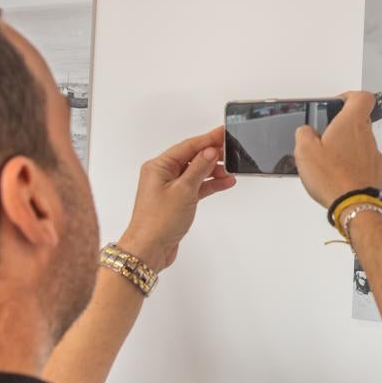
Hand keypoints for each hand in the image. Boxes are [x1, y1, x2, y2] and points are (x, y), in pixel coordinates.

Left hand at [122, 125, 235, 271]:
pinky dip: (209, 185)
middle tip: (232, 151)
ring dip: (213, 172)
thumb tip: (210, 151)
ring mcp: (169, 188)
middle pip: (192, 158)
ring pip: (196, 173)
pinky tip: (224, 183)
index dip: (208, 139)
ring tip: (231, 172)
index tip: (224, 133)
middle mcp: (162, 174)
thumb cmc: (158, 221)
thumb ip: (199, 168)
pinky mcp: (176, 201)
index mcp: (158, 166)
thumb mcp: (184, 190)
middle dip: (212, 155)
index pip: (188, 146)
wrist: (149, 249)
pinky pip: (196, 187)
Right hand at [295, 91, 381, 208]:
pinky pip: (364, 161)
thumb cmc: (333, 177)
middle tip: (326, 136)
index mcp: (351, 123)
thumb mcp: (304, 150)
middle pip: (359, 121)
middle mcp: (367, 136)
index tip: (337, 103)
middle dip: (343, 126)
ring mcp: (374, 154)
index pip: (362, 97)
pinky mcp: (376, 172)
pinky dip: (353, 164)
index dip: (350, 96)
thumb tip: (306, 131)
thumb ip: (304, 133)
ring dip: (347, 147)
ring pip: (361, 142)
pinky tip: (339, 175)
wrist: (355, 206)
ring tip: (329, 161)